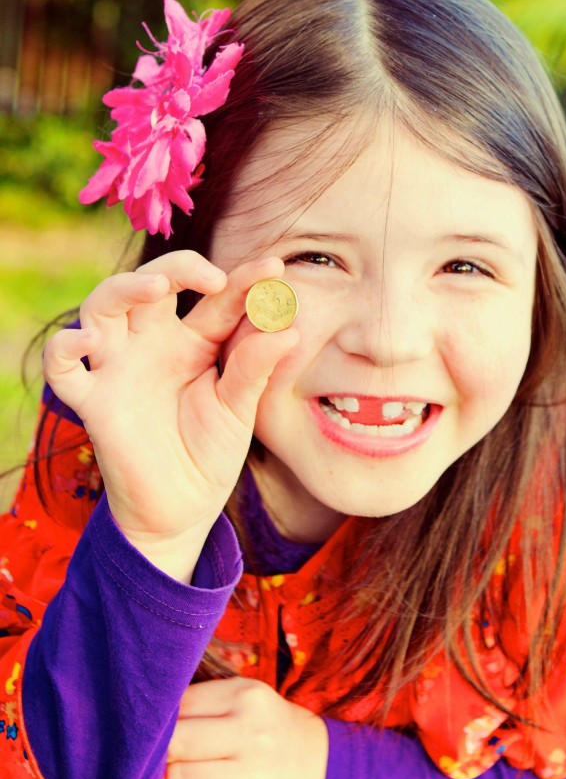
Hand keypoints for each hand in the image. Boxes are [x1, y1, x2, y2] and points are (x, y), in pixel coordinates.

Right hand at [43, 251, 298, 579]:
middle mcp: (153, 344)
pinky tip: (87, 342)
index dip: (244, 280)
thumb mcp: (239, 409)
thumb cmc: (210, 454)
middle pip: (152, 284)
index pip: (217, 299)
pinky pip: (62, 366)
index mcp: (195, 341)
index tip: (276, 268)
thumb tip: (290, 329)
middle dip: (178, 267)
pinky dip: (65, 349)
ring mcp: (119, 367)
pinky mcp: (92, 400)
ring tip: (157, 287)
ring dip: (123, 287)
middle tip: (213, 278)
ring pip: (102, 307)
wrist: (182, 511)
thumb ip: (255, 368)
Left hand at [167, 678, 328, 778]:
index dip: (167, 719)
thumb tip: (152, 722)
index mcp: (247, 696)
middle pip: (175, 742)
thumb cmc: (273, 728)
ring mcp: (250, 778)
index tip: (171, 727)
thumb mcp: (249, 697)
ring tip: (186, 776)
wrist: (324, 770)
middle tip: (174, 754)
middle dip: (165, 751)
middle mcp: (250, 734)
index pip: (180, 704)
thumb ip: (204, 700)